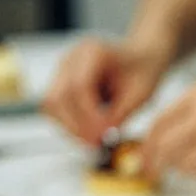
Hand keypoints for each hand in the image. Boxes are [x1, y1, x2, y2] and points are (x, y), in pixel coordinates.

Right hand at [43, 39, 167, 145]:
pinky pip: (54, 107)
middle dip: (76, 124)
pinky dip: (68, 123)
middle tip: (96, 144)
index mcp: (93, 52)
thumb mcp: (140, 94)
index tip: (103, 134)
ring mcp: (62, 69)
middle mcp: (71, 58)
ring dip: (70, 126)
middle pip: (59, 95)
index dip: (89, 114)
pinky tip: (87, 133)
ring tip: (93, 141)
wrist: (140, 58)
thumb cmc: (143, 73)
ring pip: (51, 103)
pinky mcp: (60, 81)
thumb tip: (102, 135)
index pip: (80, 85)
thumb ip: (121, 112)